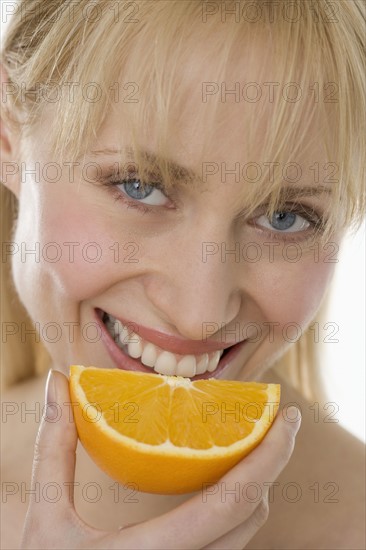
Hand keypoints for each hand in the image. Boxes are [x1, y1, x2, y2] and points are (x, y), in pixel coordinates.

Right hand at [21, 370, 300, 548]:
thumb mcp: (44, 520)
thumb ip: (54, 448)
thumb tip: (58, 381)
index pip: (232, 502)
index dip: (270, 455)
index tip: (287, 415)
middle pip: (252, 517)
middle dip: (273, 463)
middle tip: (279, 418)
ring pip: (244, 535)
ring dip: (256, 484)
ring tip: (253, 439)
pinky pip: (227, 545)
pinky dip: (235, 507)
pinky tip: (221, 476)